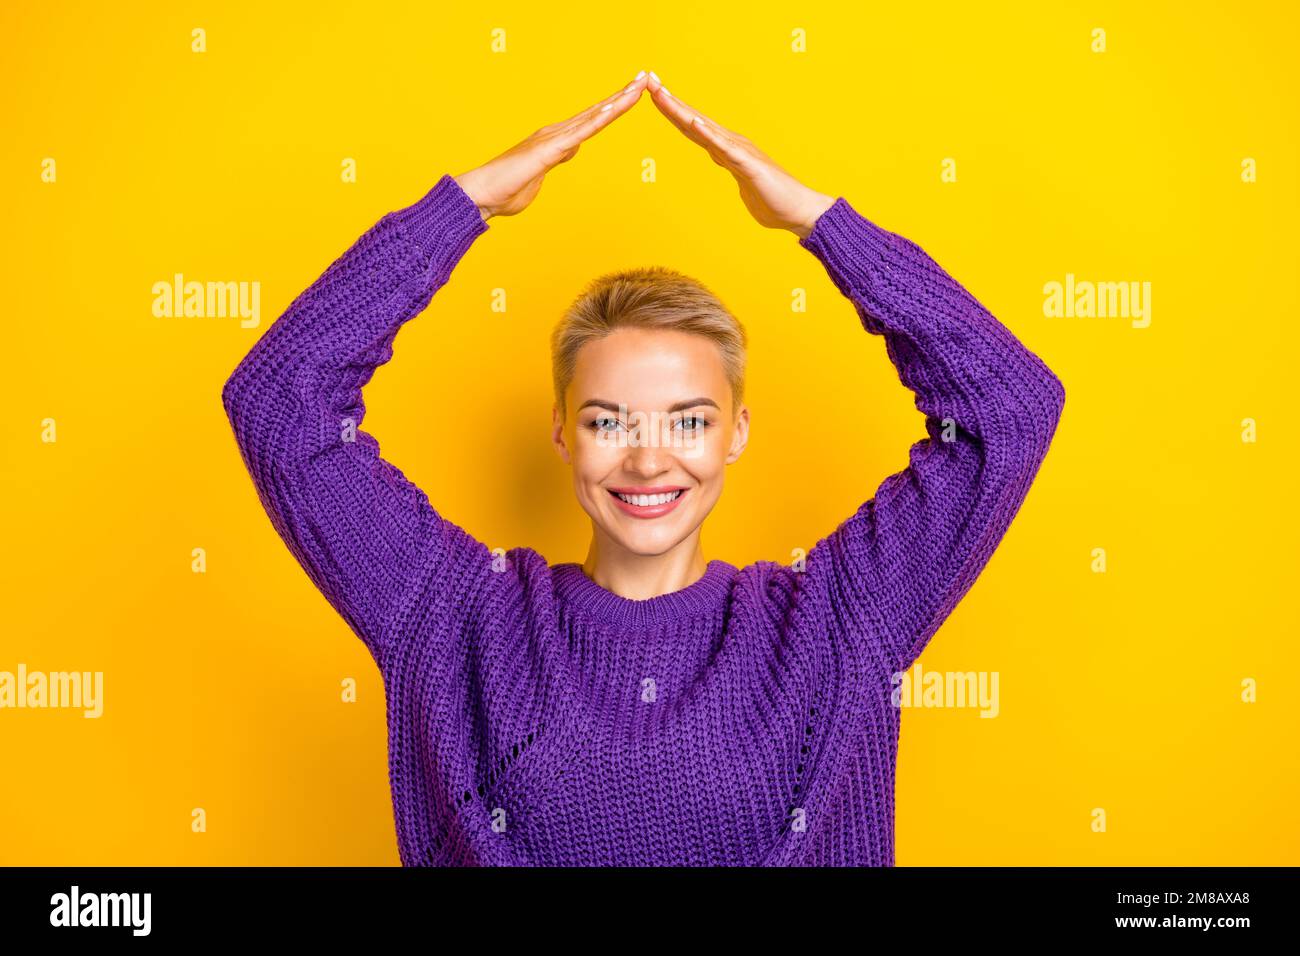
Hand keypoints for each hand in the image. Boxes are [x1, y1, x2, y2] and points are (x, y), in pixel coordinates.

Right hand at [454, 71, 649, 220]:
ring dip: (617, 102)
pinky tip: (612, 109)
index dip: (614, 107)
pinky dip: (597, 121)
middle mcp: (557, 133)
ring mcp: (554, 139)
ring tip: (638, 87)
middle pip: (597, 112)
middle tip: (644, 78)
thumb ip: (556, 160)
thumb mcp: (540, 174)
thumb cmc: (506, 191)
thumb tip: (570, 149)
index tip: (633, 95)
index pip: (592, 121)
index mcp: (556, 141)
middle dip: (622, 96)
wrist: (482, 194)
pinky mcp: (550, 150)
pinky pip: (580, 134)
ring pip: (593, 118)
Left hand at [645, 74, 835, 238]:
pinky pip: (725, 148)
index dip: (673, 110)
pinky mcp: (748, 165)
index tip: (654, 93)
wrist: (799, 211)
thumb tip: (722, 161)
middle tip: (650, 80)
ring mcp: (739, 152)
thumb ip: (731, 168)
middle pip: (693, 120)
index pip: (693, 127)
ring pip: (704, 129)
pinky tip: (694, 122)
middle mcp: (731, 144)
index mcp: (727, 149)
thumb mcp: (743, 182)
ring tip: (662, 95)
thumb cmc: (773, 200)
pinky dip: (709, 134)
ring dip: (682, 111)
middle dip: (670, 101)